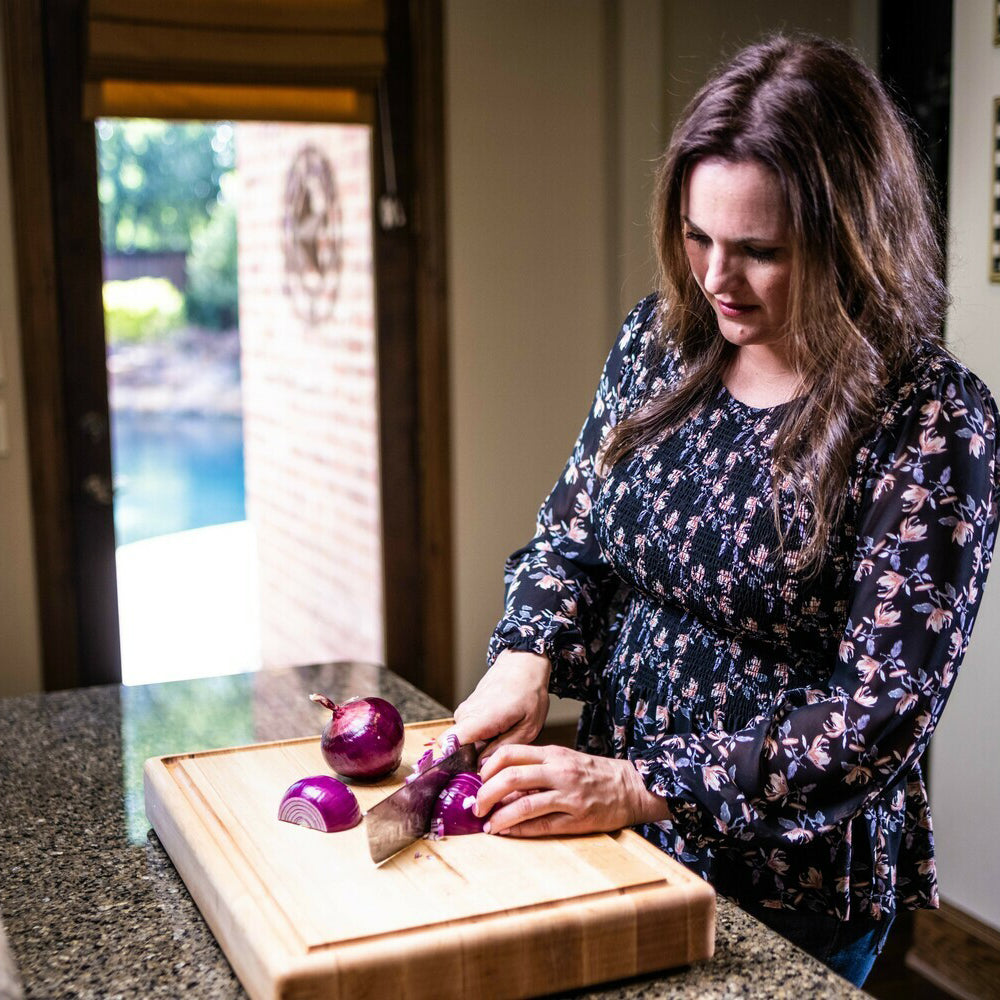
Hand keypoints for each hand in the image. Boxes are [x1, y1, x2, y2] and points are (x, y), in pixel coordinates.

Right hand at [452, 650, 550, 758]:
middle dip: (475, 756)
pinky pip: (469, 730)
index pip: (448, 745)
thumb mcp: (528, 727)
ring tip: (504, 732)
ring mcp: (465, 710)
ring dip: (481, 743)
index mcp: (479, 719)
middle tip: (501, 748)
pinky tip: (501, 724)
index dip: (456, 762)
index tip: (475, 768)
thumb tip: (483, 764)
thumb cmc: (529, 692)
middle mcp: (465, 714)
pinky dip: (483, 733)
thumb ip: (503, 748)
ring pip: (464, 740)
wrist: (523, 663)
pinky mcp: (468, 708)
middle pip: (458, 748)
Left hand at [475, 743, 670, 836]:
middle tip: (476, 806)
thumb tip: (499, 783)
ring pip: (524, 804)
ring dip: (499, 816)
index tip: (477, 780)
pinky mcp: (577, 818)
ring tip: (488, 825)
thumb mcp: (564, 760)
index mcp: (553, 754)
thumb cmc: (592, 773)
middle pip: (511, 777)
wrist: (630, 786)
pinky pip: (541, 825)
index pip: (510, 753)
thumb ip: (535, 768)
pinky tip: (507, 831)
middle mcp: (559, 771)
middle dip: (486, 793)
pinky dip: (519, 829)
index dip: (487, 767)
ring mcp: (568, 795)